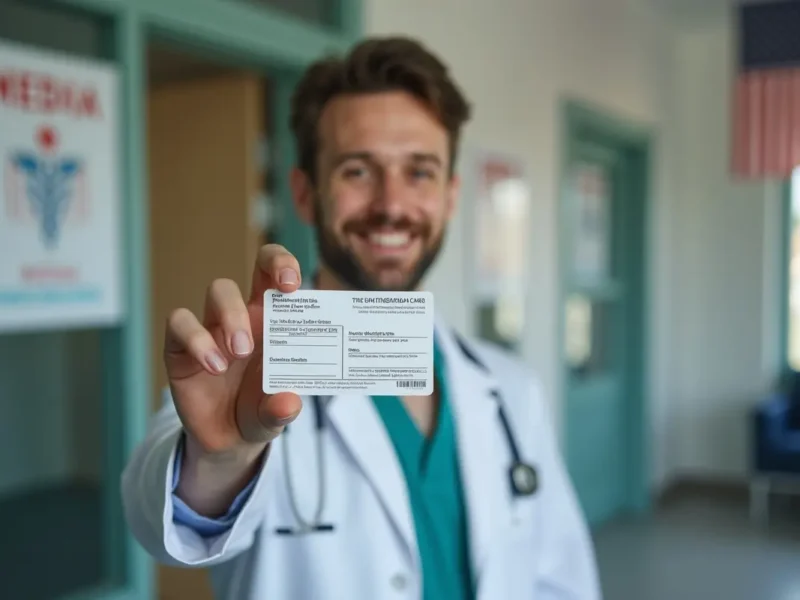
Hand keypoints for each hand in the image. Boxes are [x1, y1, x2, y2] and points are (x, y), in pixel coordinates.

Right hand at [164, 244, 303, 456]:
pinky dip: (197, 341)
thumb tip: (289, 402)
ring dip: (233, 315)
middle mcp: (242, 317)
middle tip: (283, 295)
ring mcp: (210, 328)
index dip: (284, 264)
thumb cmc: (258, 412)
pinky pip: (181, 324)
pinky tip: (214, 366)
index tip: (293, 283)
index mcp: (272, 322)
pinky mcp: (180, 347)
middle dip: (268, 269)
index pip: (277, 276)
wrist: (226, 441)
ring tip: (241, 351)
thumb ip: (282, 408)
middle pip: (252, 269)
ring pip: (218, 290)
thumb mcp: (274, 415)